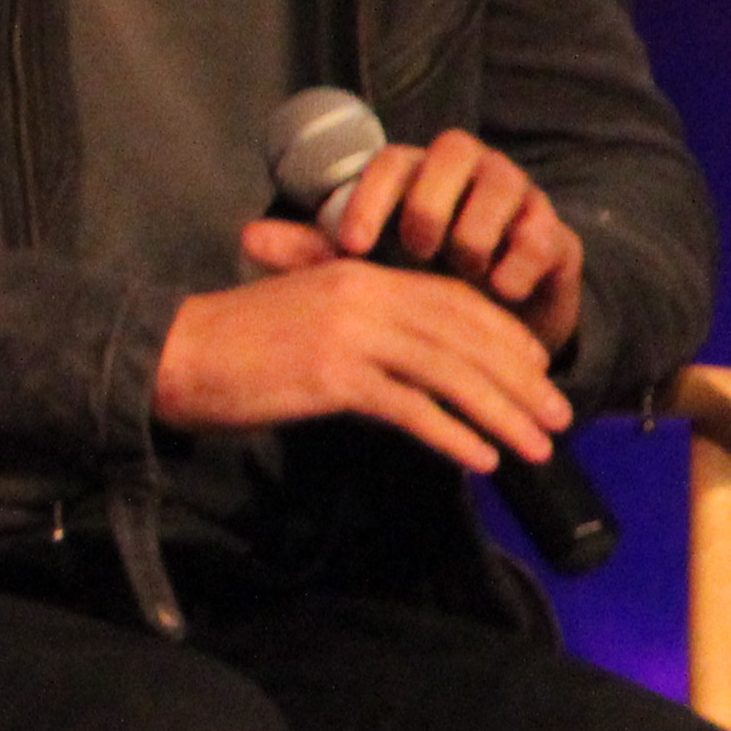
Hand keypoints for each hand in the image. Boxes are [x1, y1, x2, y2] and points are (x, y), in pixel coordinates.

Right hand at [156, 252, 570, 474]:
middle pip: (465, 336)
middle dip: (520, 380)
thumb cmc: (233, 342)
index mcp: (358, 273)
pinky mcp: (333, 375)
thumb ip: (359, 323)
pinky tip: (480, 458)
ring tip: (536, 448)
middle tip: (559, 418)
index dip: (504, 335)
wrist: (171, 353)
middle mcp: (362, 295)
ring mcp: (349, 334)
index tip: (538, 369)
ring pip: (449, 372)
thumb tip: (409, 365)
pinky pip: (411, 407)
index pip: (453, 299)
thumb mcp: (304, 310)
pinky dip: (453, 434)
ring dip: (502, 413)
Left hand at [252, 126, 586, 349]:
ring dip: (475, 233)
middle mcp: (469, 171)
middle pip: (453, 151)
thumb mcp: (364, 274)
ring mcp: (517, 196)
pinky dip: (516, 263)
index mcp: (415, 173)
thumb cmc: (414, 286)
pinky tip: (498, 290)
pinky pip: (541, 233)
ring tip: (461, 271)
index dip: (370, 197)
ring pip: (501, 186)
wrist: (486, 327)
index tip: (352, 246)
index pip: (389, 161)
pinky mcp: (555, 233)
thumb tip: (247, 236)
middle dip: (431, 202)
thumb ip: (312, 252)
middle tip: (417, 249)